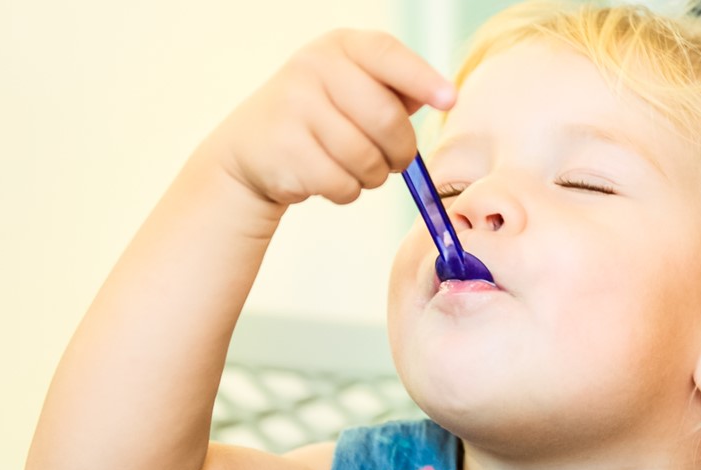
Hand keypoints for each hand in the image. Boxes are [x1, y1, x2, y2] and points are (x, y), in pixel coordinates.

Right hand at [201, 29, 454, 208]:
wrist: (251, 149)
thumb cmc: (319, 118)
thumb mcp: (352, 88)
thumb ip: (394, 88)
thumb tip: (443, 93)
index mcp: (339, 47)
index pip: (387, 54)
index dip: (422, 78)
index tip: (449, 100)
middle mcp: (313, 68)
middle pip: (385, 117)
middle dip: (402, 150)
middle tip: (398, 161)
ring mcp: (294, 107)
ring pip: (365, 157)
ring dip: (374, 175)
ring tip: (359, 169)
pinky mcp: (285, 150)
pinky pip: (341, 183)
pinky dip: (347, 191)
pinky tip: (330, 179)